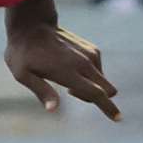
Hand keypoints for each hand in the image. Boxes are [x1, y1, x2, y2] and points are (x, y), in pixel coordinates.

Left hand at [5, 25, 120, 120]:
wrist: (32, 24)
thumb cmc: (23, 52)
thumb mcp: (23, 74)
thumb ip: (41, 91)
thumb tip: (52, 109)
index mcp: (69, 72)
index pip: (96, 93)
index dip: (108, 108)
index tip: (118, 118)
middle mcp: (85, 63)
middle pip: (107, 89)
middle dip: (97, 98)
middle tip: (70, 92)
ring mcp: (90, 54)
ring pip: (103, 81)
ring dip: (91, 87)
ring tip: (64, 78)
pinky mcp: (91, 49)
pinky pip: (99, 70)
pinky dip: (90, 76)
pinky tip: (70, 68)